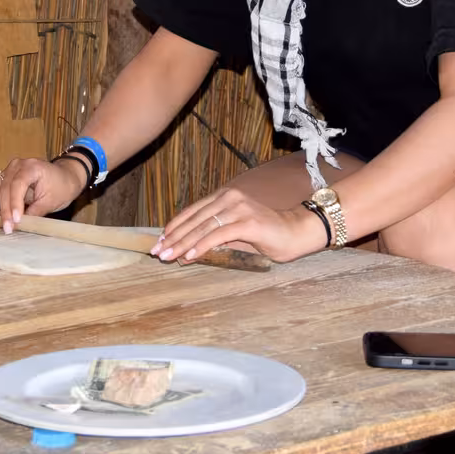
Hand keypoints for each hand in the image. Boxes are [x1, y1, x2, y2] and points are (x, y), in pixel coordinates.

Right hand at [0, 156, 88, 231]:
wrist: (64, 177)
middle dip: (3, 210)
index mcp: (31, 166)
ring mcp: (7, 171)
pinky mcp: (2, 179)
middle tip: (5, 228)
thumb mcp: (52, 200)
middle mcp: (16, 166)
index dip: (15, 203)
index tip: (16, 220)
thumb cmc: (61, 187)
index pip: (18, 184)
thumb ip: (35, 211)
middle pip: (3, 187)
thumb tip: (18, 224)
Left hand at [155, 187, 330, 264]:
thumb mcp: (235, 236)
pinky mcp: (247, 222)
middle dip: (173, 238)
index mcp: (224, 197)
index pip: (193, 212)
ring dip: (183, 243)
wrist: (297, 233)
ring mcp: (238, 208)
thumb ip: (213, 239)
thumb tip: (186, 252)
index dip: (174, 227)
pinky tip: (190, 256)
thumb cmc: (267, 236)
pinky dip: (202, 246)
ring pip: (203, 227)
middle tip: (157, 252)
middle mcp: (229, 198)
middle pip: (194, 220)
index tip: (158, 241)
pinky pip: (219, 235)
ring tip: (168, 256)